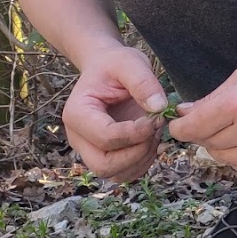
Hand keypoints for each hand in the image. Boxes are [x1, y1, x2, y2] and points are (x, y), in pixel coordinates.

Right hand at [62, 44, 168, 182]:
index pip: (105, 137)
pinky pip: (124, 173)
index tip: (156, 117)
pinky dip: (142, 163)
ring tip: (153, 133)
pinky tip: (150, 140)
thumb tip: (159, 108)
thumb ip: (143, 82)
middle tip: (154, 130)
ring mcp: (89, 150)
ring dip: (141, 159)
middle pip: (104, 165)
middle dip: (136, 153)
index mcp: (77, 113)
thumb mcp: (130, 63)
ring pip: (114, 174)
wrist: (106, 69)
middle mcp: (78, 137)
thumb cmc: (114, 65)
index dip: (135, 133)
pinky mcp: (104, 155)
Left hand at [169, 41, 236, 178]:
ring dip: (223, 147)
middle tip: (210, 123)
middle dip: (203, 134)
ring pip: (228, 159)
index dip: (181, 127)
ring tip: (232, 131)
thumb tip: (186, 113)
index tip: (178, 125)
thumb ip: (213, 98)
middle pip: (210, 145)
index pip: (194, 127)